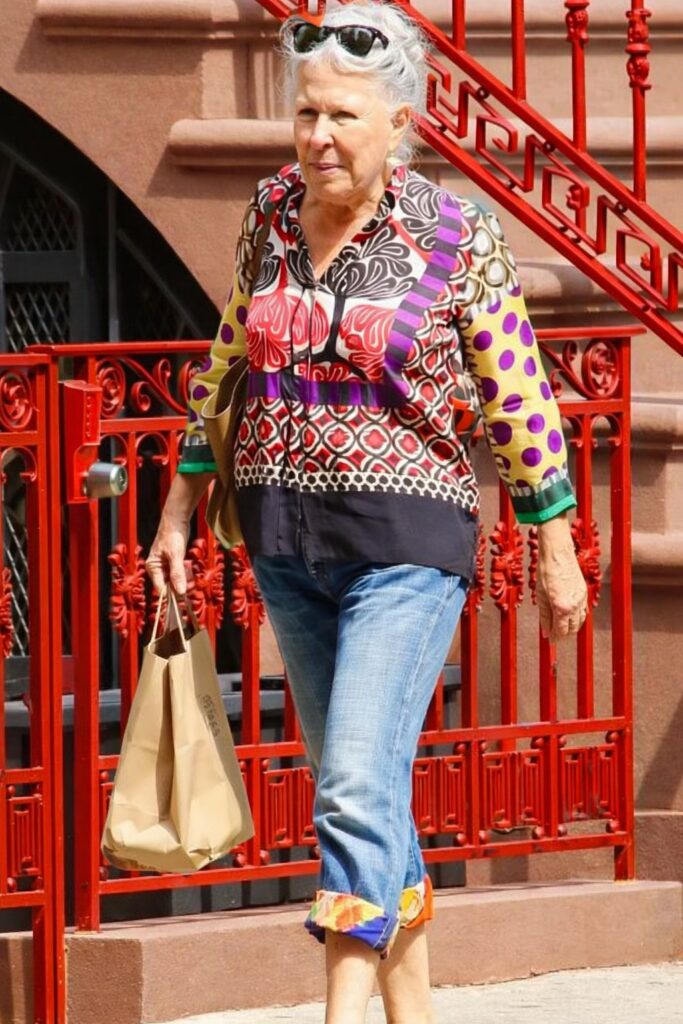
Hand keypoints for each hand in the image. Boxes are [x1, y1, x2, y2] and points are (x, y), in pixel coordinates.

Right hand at [145, 471, 213, 593]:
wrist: (177, 519)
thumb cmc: (172, 535)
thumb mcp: (176, 556)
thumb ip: (177, 574)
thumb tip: (180, 592)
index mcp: (153, 567)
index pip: (161, 588)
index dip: (172, 594)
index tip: (183, 598)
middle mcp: (158, 568)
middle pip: (169, 586)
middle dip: (180, 584)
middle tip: (190, 583)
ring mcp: (166, 565)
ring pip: (176, 580)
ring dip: (184, 577)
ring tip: (188, 568)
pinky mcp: (173, 562)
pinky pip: (180, 573)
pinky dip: (185, 572)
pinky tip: (188, 564)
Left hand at [536, 514, 587, 642]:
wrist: (557, 553)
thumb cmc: (546, 570)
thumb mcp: (540, 596)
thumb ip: (544, 616)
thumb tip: (545, 632)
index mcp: (562, 607)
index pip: (560, 630)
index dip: (555, 637)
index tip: (550, 641)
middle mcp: (575, 605)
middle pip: (572, 628)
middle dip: (563, 634)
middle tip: (555, 636)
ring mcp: (582, 598)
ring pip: (580, 620)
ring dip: (572, 627)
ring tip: (562, 628)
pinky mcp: (584, 591)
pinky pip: (583, 610)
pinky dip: (577, 617)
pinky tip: (570, 616)